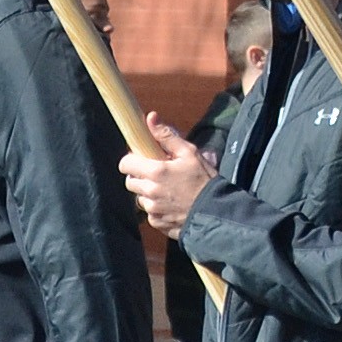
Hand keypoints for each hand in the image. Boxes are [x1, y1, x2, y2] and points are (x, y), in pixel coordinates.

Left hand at [123, 113, 210, 238]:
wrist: (216, 212)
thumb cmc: (204, 180)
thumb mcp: (189, 153)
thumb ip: (166, 136)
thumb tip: (150, 118)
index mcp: (155, 172)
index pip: (125, 164)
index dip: (132, 160)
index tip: (142, 159)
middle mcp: (150, 192)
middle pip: (130, 181)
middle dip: (140, 176)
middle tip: (157, 174)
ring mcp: (152, 209)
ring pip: (140, 197)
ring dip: (148, 193)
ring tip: (167, 190)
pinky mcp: (157, 223)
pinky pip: (149, 213)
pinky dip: (156, 208)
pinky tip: (172, 204)